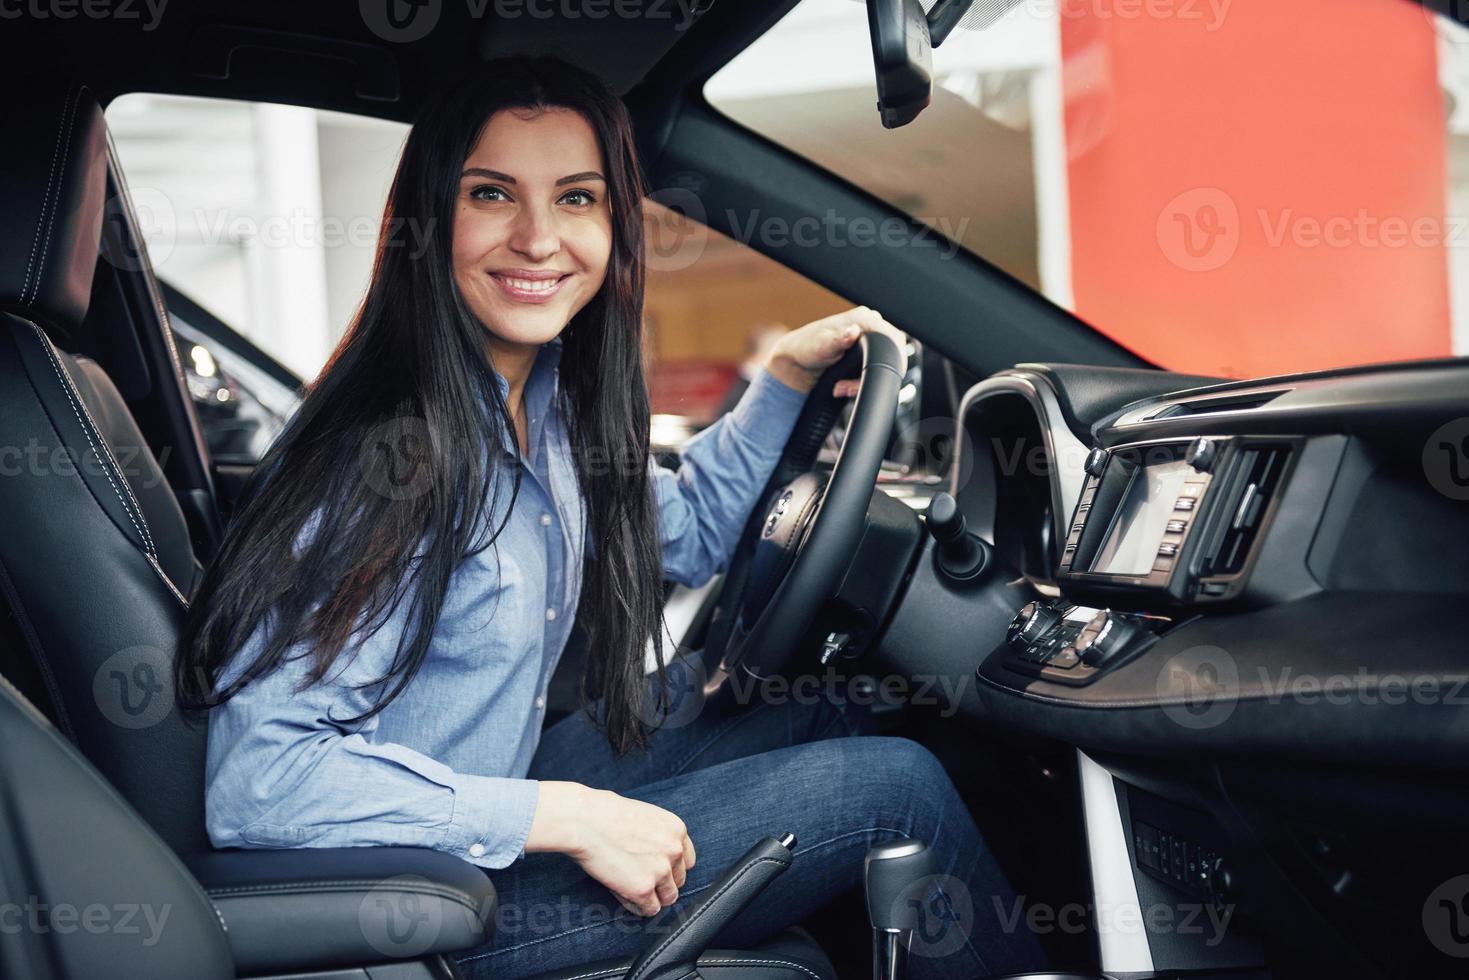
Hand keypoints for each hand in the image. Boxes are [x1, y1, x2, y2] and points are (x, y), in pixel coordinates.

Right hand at [525, 781, 695, 916]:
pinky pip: (649, 909)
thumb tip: (658, 855)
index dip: (672, 868)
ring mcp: (660, 871)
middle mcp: (674, 850)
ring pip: (667, 898)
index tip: (658, 871)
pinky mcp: (643, 889)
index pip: (687, 860)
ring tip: (631, 889)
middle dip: (661, 883)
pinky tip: (624, 895)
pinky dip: (638, 906)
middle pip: (678, 880)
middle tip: (640, 880)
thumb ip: (658, 836)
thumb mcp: (644, 816)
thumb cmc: (605, 814)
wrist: (584, 820)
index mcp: (677, 830)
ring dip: (651, 897)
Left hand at [764, 306, 907, 396]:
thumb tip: (853, 331)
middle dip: (870, 374)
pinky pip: (873, 373)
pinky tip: (844, 384)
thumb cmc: (804, 348)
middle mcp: (869, 328)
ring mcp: (869, 343)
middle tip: (847, 386)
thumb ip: (838, 340)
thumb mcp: (820, 345)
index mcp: (863, 318)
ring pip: (883, 367)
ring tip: (842, 386)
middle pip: (890, 355)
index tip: (865, 375)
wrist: (795, 366)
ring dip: (863, 382)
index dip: (884, 359)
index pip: (891, 337)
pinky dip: (860, 383)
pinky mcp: (866, 357)